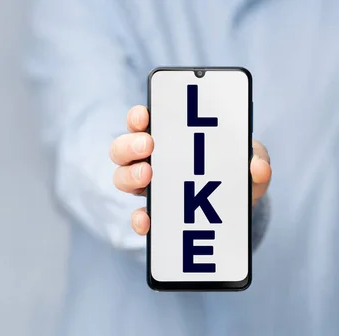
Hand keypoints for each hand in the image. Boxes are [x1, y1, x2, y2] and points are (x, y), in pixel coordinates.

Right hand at [109, 105, 271, 235]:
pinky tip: (147, 221)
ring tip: (148, 175)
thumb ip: (257, 160)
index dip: (137, 117)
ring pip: (122, 177)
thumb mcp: (250, 161)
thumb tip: (258, 166)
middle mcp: (150, 160)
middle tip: (148, 145)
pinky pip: (138, 216)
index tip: (144, 114)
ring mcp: (148, 188)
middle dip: (130, 144)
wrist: (238, 206)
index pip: (142, 122)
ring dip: (130, 175)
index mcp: (168, 139)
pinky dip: (139, 219)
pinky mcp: (154, 215)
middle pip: (122, 149)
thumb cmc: (236, 172)